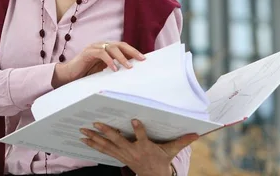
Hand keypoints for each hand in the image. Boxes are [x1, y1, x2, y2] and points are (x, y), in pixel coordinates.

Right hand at [52, 41, 144, 87]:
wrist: (68, 75)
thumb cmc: (86, 73)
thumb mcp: (103, 70)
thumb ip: (114, 67)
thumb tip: (129, 71)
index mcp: (107, 49)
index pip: (123, 47)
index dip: (134, 52)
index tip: (144, 59)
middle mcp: (102, 45)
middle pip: (120, 45)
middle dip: (132, 51)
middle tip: (142, 59)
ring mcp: (95, 47)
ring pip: (112, 48)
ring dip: (122, 57)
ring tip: (128, 66)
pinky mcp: (88, 52)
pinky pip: (101, 53)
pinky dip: (109, 60)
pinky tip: (114, 69)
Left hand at [79, 119, 197, 175]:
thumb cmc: (161, 161)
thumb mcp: (171, 151)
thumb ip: (182, 141)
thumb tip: (197, 133)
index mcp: (146, 147)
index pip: (142, 137)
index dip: (139, 129)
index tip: (134, 119)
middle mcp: (132, 151)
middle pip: (118, 141)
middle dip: (106, 132)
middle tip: (96, 123)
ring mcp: (123, 155)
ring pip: (107, 146)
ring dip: (94, 138)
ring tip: (83, 131)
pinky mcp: (118, 157)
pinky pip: (104, 151)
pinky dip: (94, 145)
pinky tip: (85, 139)